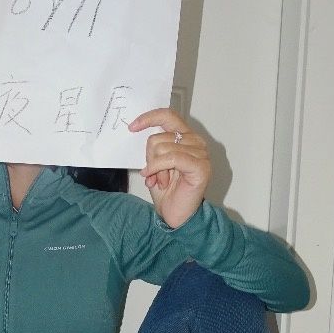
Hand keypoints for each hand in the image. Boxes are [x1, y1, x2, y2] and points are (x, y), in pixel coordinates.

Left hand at [128, 108, 210, 228]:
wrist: (176, 216)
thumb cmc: (167, 192)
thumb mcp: (155, 165)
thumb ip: (154, 147)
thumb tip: (140, 131)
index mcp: (186, 137)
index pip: (168, 116)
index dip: (149, 118)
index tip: (132, 127)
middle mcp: (196, 142)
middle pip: (159, 136)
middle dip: (150, 158)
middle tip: (152, 175)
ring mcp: (201, 154)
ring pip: (163, 148)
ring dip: (155, 168)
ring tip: (160, 182)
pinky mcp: (201, 166)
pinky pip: (171, 158)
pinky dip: (158, 169)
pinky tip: (157, 181)